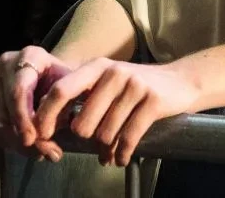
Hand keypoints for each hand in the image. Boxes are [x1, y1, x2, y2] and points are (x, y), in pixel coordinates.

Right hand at [0, 46, 73, 160]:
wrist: (48, 80)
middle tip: (32, 149)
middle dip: (17, 132)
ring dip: (7, 137)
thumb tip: (46, 145)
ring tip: (25, 147)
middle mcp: (8, 60)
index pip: (18, 91)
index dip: (23, 118)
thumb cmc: (60, 87)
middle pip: (3, 105)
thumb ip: (57, 118)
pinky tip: (11, 140)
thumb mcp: (66, 99)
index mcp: (32, 55)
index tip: (32, 140)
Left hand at [35, 59, 200, 166]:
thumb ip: (82, 96)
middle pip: (83, 122)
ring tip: (110, 152)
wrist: (181, 81)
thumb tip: (49, 125)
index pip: (61, 91)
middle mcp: (114, 73)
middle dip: (87, 140)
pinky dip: (123, 154)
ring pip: (106, 134)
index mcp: (97, 67)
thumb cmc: (137, 87)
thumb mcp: (108, 81)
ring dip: (107, 149)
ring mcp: (135, 86)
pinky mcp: (153, 101)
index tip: (43, 136)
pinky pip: (129, 138)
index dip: (47, 116)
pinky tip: (122, 158)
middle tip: (96, 142)